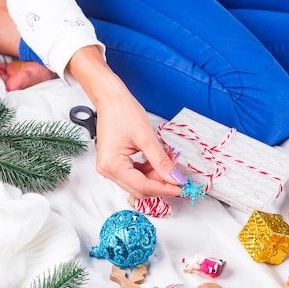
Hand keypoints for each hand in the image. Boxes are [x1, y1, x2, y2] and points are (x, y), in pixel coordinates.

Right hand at [67, 46, 185, 197]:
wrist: (111, 99)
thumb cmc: (122, 112)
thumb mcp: (146, 137)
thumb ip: (161, 161)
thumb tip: (174, 177)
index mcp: (112, 164)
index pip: (142, 186)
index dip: (164, 188)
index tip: (181, 188)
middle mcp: (107, 169)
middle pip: (140, 188)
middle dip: (161, 182)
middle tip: (178, 174)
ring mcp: (109, 167)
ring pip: (138, 182)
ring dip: (156, 175)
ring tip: (169, 160)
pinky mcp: (114, 163)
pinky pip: (135, 174)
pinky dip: (149, 170)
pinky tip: (158, 160)